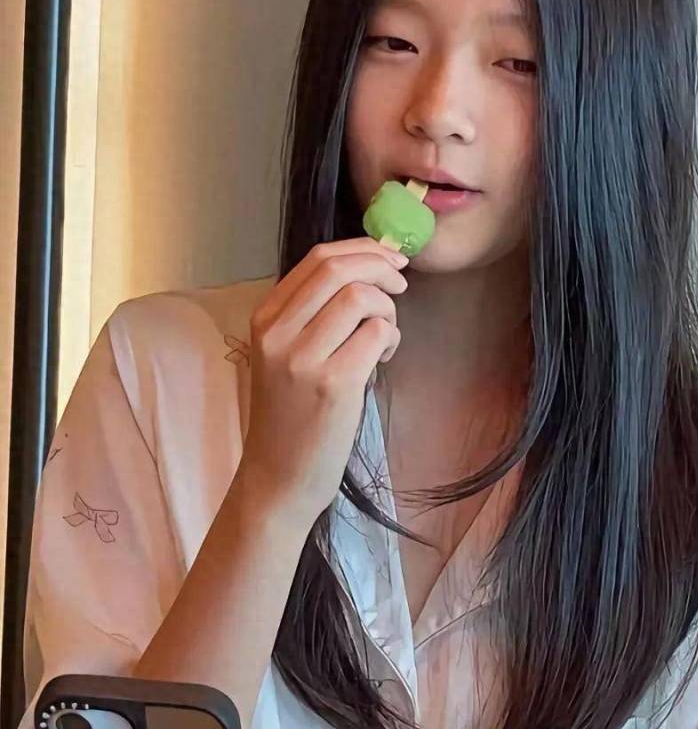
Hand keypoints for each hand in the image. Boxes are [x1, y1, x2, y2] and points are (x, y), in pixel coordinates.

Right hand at [237, 238, 407, 513]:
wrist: (278, 478)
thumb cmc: (292, 415)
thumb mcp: (286, 354)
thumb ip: (315, 313)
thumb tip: (369, 269)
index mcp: (265, 319)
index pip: (317, 258)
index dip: (363, 249)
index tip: (390, 258)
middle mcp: (278, 333)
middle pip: (338, 269)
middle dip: (381, 266)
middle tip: (401, 283)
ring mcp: (303, 359)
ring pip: (360, 297)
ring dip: (387, 307)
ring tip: (384, 335)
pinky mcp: (333, 384)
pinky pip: (376, 333)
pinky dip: (389, 337)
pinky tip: (383, 356)